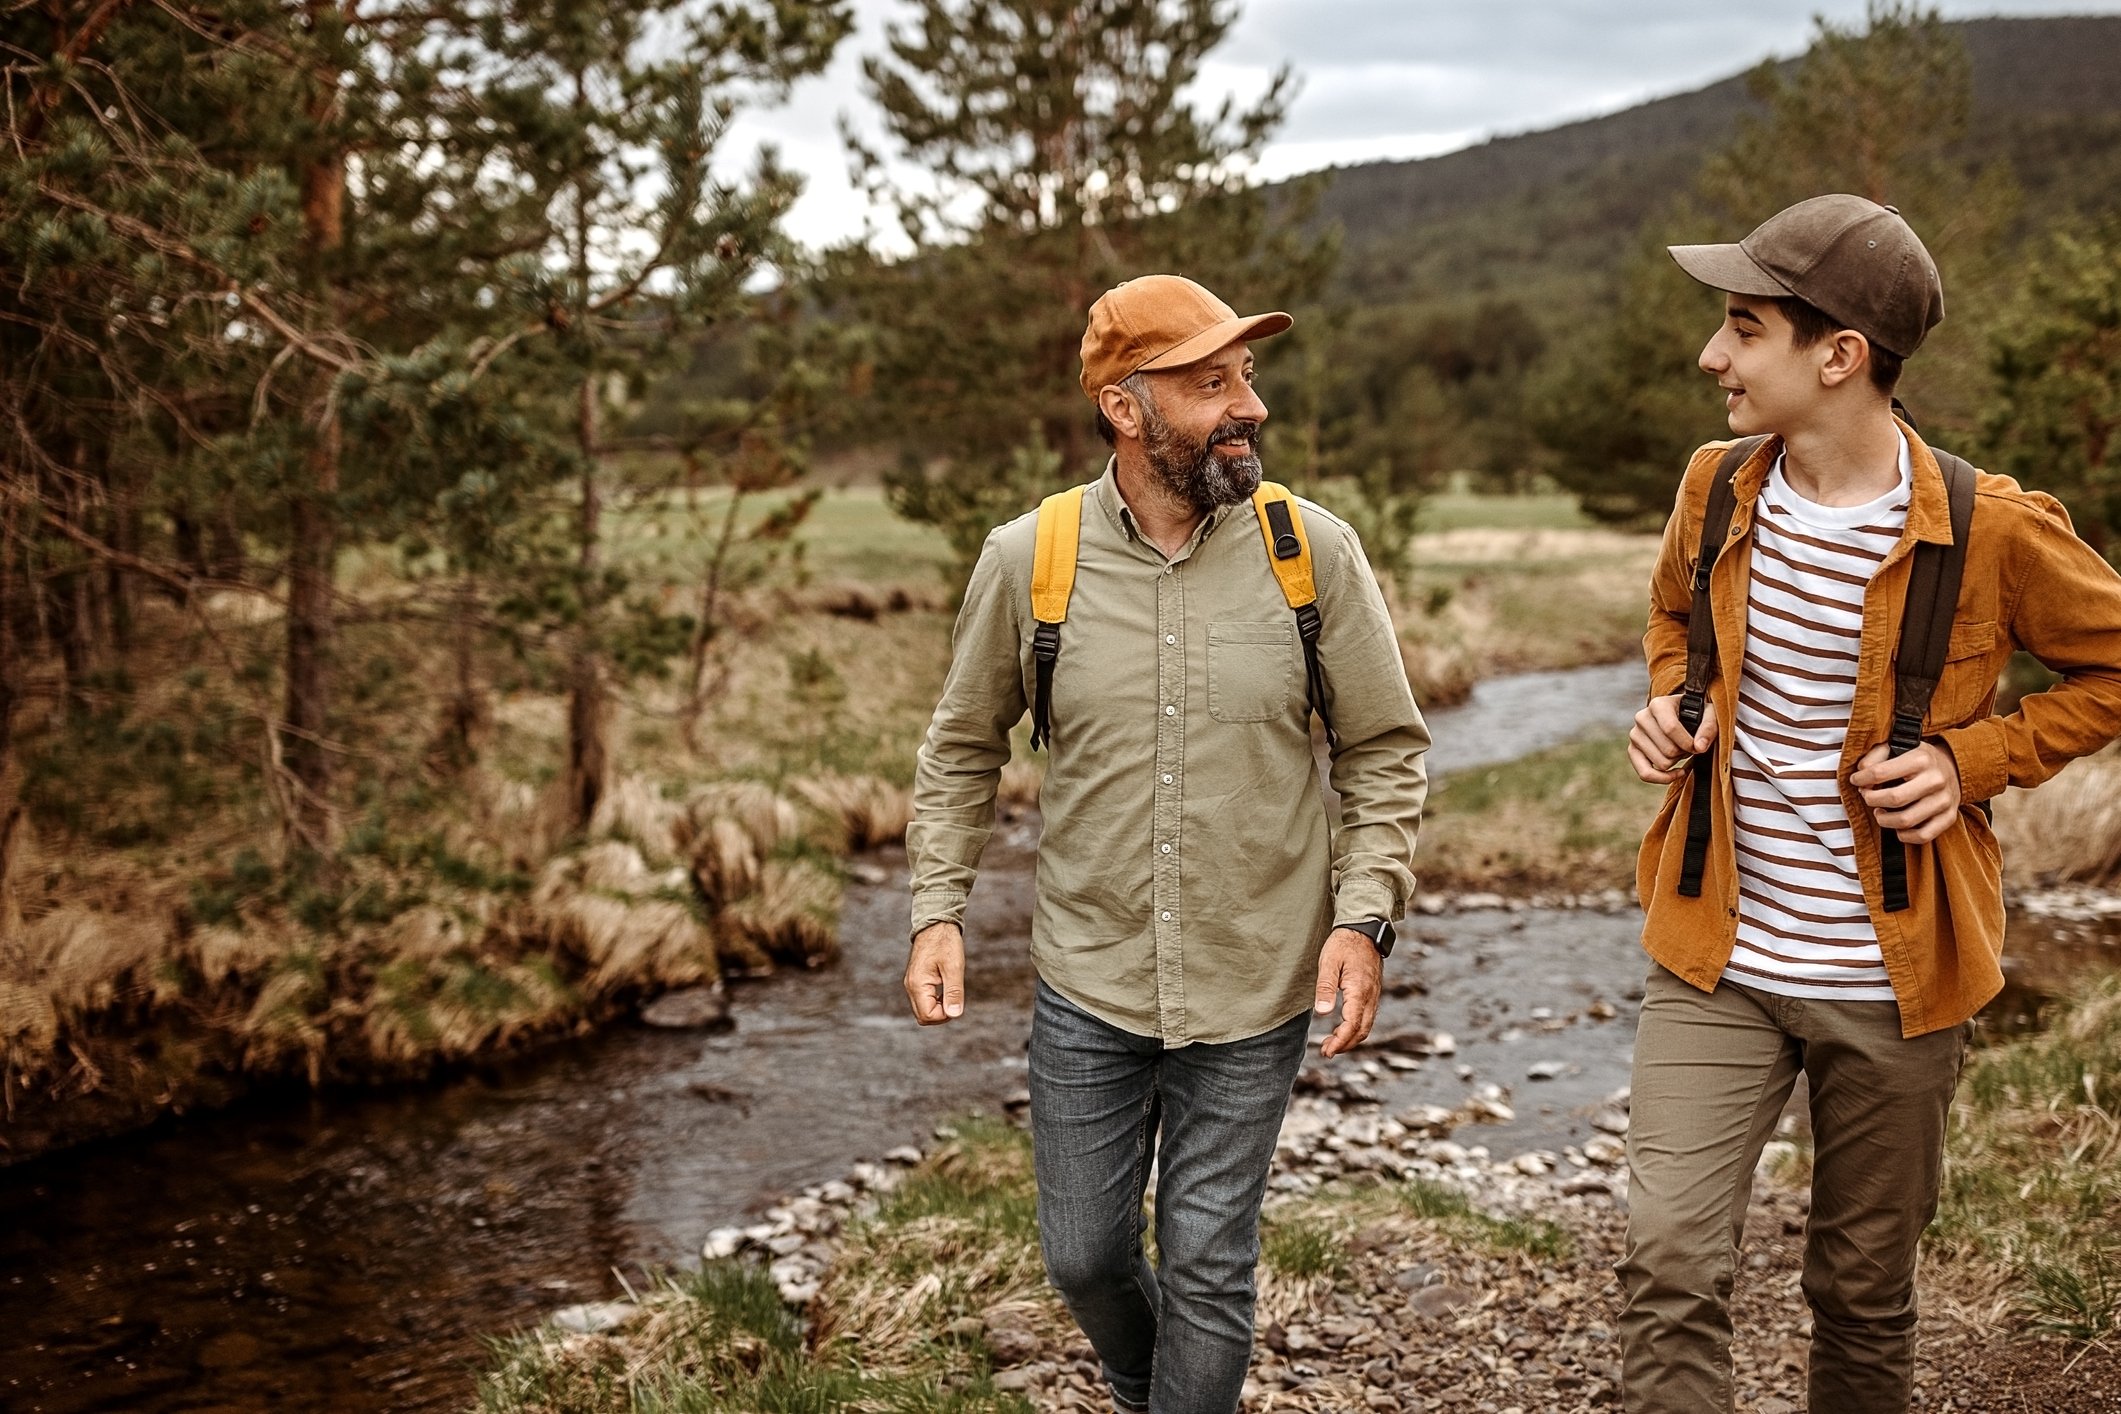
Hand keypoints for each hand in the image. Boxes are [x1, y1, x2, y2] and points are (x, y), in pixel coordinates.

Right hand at [905, 921, 965, 1023]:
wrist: (936, 923)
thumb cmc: (945, 942)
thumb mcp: (954, 967)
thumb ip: (953, 992)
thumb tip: (955, 1015)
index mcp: (917, 984)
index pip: (928, 1016)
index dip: (945, 1015)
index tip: (956, 1000)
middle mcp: (911, 986)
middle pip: (923, 1017)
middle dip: (941, 1015)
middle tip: (954, 998)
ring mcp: (912, 983)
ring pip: (923, 1009)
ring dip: (938, 1008)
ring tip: (951, 991)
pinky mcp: (916, 980)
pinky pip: (923, 1000)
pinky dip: (935, 1001)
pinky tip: (946, 988)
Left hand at [1314, 927, 1382, 1058]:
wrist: (1363, 929)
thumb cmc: (1343, 944)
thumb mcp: (1328, 962)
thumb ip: (1325, 987)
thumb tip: (1323, 1013)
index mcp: (1360, 990)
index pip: (1352, 1025)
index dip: (1340, 1042)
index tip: (1327, 1051)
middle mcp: (1371, 996)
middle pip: (1362, 1030)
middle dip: (1345, 1045)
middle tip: (1326, 1051)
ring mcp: (1374, 995)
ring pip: (1367, 1026)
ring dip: (1351, 1039)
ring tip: (1331, 1043)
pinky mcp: (1373, 992)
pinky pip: (1368, 1017)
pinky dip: (1356, 1029)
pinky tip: (1343, 1028)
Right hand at [1629, 693, 1718, 784]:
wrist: (1681, 715)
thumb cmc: (1696, 714)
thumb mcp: (1709, 714)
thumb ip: (1708, 728)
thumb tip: (1699, 747)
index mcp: (1658, 705)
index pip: (1670, 728)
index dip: (1688, 743)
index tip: (1699, 747)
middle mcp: (1642, 718)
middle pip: (1668, 750)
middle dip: (1683, 753)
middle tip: (1689, 746)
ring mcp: (1635, 735)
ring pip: (1661, 763)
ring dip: (1676, 762)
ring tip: (1680, 750)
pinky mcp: (1633, 750)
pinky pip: (1645, 774)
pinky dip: (1663, 778)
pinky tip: (1678, 772)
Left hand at [1851, 741, 1962, 843]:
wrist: (1953, 766)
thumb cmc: (1918, 759)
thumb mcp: (1898, 747)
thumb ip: (1875, 755)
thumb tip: (1862, 771)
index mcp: (1921, 759)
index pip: (1880, 772)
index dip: (1861, 779)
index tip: (1856, 780)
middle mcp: (1935, 779)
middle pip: (1894, 799)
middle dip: (1871, 800)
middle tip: (1867, 797)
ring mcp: (1944, 800)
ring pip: (1906, 820)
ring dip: (1884, 820)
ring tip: (1879, 812)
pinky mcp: (1949, 817)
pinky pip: (1923, 836)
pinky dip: (1904, 835)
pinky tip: (1897, 827)